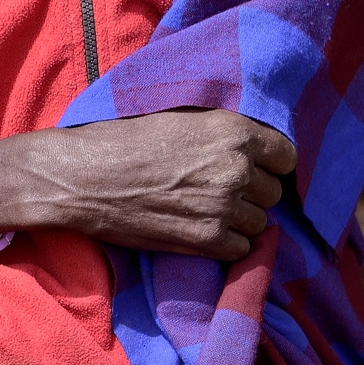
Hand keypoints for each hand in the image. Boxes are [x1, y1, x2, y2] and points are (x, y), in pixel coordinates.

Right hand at [0, 109, 296, 261]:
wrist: (77, 177)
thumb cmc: (115, 139)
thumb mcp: (171, 116)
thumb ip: (214, 130)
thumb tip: (245, 144)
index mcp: (230, 130)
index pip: (285, 154)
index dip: (269, 162)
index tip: (251, 166)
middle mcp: (236, 168)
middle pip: (272, 191)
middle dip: (249, 191)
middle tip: (212, 187)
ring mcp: (224, 207)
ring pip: (259, 222)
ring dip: (237, 219)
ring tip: (200, 209)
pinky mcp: (208, 240)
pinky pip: (241, 248)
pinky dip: (223, 243)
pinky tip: (194, 228)